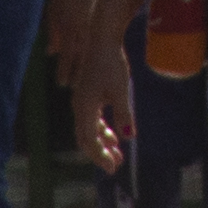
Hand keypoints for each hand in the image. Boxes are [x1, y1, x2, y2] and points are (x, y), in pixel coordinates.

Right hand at [56, 17, 134, 171]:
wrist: (102, 40)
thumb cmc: (112, 64)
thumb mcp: (121, 90)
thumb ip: (123, 114)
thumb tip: (128, 138)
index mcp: (84, 107)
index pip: (89, 141)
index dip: (100, 156)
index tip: (113, 168)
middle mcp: (79, 107)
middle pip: (86, 138)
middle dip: (100, 153)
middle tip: (116, 165)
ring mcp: (82, 101)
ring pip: (89, 129)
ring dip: (102, 142)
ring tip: (118, 153)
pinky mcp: (87, 95)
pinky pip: (92, 119)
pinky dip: (102, 129)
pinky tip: (114, 134)